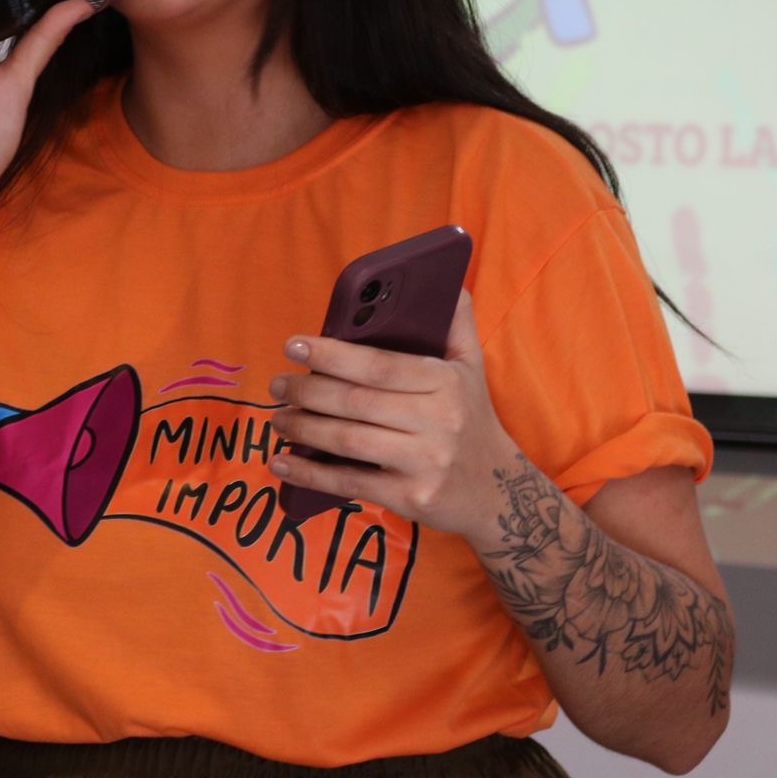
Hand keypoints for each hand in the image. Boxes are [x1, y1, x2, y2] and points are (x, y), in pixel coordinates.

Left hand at [268, 292, 519, 539]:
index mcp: (445, 382)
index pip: (381, 366)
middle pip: (357, 403)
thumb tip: (447, 280)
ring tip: (277, 418)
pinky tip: (282, 463)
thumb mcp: (472, 368)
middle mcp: (438, 421)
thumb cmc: (472, 420)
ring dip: (303, 429)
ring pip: (349, 441)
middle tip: (277, 385)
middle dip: (308, 392)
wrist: (499, 492)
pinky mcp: (412, 498)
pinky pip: (351, 482)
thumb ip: (457, 323)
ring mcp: (425, 462)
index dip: (333, 355)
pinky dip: (311, 474)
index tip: (295, 346)